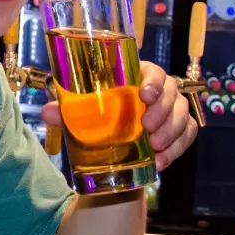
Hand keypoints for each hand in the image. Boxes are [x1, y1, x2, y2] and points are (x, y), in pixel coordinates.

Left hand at [40, 61, 198, 170]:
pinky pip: (187, 135)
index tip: (144, 96)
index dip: (154, 82)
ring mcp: (173, 110)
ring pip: (182, 116)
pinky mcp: (179, 129)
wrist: (113, 138)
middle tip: (146, 129)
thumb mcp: (83, 110)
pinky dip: (177, 149)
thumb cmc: (100, 113)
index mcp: (138, 77)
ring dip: (171, 132)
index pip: (154, 72)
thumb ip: (67, 111)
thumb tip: (47, 113)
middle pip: (172, 95)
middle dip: (162, 112)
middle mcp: (161, 91)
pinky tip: (162, 162)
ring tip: (155, 148)